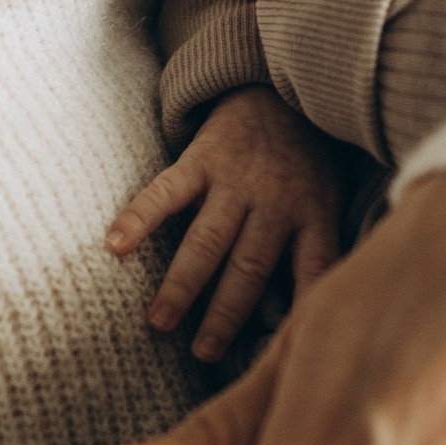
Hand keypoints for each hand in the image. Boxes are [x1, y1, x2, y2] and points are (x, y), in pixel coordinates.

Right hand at [104, 87, 343, 360]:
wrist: (286, 90)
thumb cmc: (307, 165)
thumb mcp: (330, 205)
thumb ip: (314, 253)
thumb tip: (298, 321)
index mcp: (313, 216)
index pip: (313, 271)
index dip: (298, 311)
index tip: (279, 353)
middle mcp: (276, 201)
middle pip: (249, 265)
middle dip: (224, 313)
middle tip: (201, 352)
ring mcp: (237, 179)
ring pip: (208, 238)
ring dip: (183, 282)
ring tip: (159, 322)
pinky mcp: (202, 158)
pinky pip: (166, 191)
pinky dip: (139, 217)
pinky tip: (115, 245)